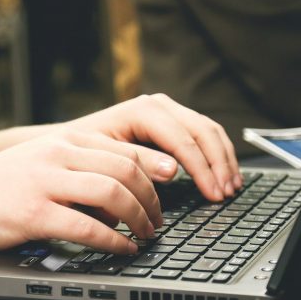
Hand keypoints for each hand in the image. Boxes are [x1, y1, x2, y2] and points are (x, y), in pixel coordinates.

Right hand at [0, 130, 162, 254]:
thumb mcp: (40, 163)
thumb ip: (78, 168)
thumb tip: (121, 192)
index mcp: (62, 140)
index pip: (122, 149)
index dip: (153, 169)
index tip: (170, 185)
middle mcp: (56, 154)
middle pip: (125, 169)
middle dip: (152, 198)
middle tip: (158, 220)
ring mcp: (44, 182)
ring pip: (112, 193)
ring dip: (138, 217)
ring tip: (146, 234)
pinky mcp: (33, 213)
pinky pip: (87, 226)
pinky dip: (113, 240)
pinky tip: (122, 248)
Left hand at [64, 94, 241, 200]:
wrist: (69, 144)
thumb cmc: (82, 154)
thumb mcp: (105, 159)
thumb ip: (138, 163)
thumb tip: (173, 171)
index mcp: (143, 111)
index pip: (183, 139)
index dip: (202, 169)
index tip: (213, 193)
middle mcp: (158, 106)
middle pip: (203, 131)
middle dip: (218, 164)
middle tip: (226, 194)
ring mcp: (167, 111)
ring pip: (209, 131)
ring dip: (224, 160)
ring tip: (231, 187)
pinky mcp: (171, 122)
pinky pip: (204, 134)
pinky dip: (217, 155)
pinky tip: (224, 174)